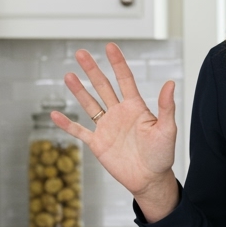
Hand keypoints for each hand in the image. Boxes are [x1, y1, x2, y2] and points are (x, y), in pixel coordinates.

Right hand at [53, 43, 179, 220]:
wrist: (150, 179)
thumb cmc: (162, 155)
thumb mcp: (167, 129)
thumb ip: (166, 107)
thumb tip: (170, 83)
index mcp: (136, 107)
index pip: (125, 80)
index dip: (118, 63)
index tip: (110, 46)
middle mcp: (119, 113)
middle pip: (103, 87)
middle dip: (92, 70)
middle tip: (81, 53)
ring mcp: (107, 127)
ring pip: (90, 104)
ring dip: (79, 91)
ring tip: (69, 75)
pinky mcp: (98, 143)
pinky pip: (79, 131)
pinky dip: (67, 124)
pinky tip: (55, 114)